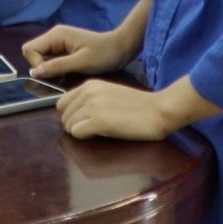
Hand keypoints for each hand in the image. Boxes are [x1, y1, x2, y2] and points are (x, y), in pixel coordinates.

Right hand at [23, 24, 129, 79]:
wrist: (120, 48)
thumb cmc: (103, 54)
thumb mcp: (81, 62)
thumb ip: (57, 66)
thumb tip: (34, 73)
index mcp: (56, 35)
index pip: (30, 49)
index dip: (36, 64)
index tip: (53, 75)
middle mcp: (54, 36)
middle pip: (33, 53)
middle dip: (41, 67)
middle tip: (60, 75)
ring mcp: (58, 42)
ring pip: (41, 58)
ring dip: (49, 69)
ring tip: (67, 73)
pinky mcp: (63, 49)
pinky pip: (50, 60)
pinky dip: (55, 69)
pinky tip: (69, 72)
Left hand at [56, 80, 177, 141]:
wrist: (160, 110)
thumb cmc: (139, 106)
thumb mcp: (109, 94)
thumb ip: (91, 99)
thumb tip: (75, 115)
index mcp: (90, 85)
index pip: (62, 103)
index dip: (71, 116)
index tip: (85, 121)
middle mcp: (88, 92)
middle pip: (64, 116)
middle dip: (75, 126)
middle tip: (95, 130)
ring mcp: (92, 106)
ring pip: (69, 126)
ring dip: (81, 133)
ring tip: (101, 131)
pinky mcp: (99, 121)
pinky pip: (77, 134)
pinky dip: (86, 138)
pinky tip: (102, 135)